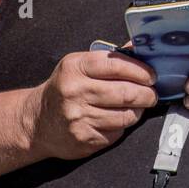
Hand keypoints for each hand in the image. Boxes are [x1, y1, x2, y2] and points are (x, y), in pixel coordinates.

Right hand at [22, 48, 158, 161]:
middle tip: (151, 94)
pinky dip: (122, 126)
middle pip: (125, 92)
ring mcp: (79, 117)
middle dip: (146, 94)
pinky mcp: (84, 139)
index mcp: (75, 67)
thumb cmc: (64, 89)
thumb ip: (110, 59)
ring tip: (136, 107)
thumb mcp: (78, 66)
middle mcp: (75, 91)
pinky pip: (116, 132)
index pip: (116, 65)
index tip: (151, 76)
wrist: (36, 121)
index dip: (140, 71)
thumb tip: (140, 49)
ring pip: (125, 115)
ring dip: (137, 111)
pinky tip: (116, 120)